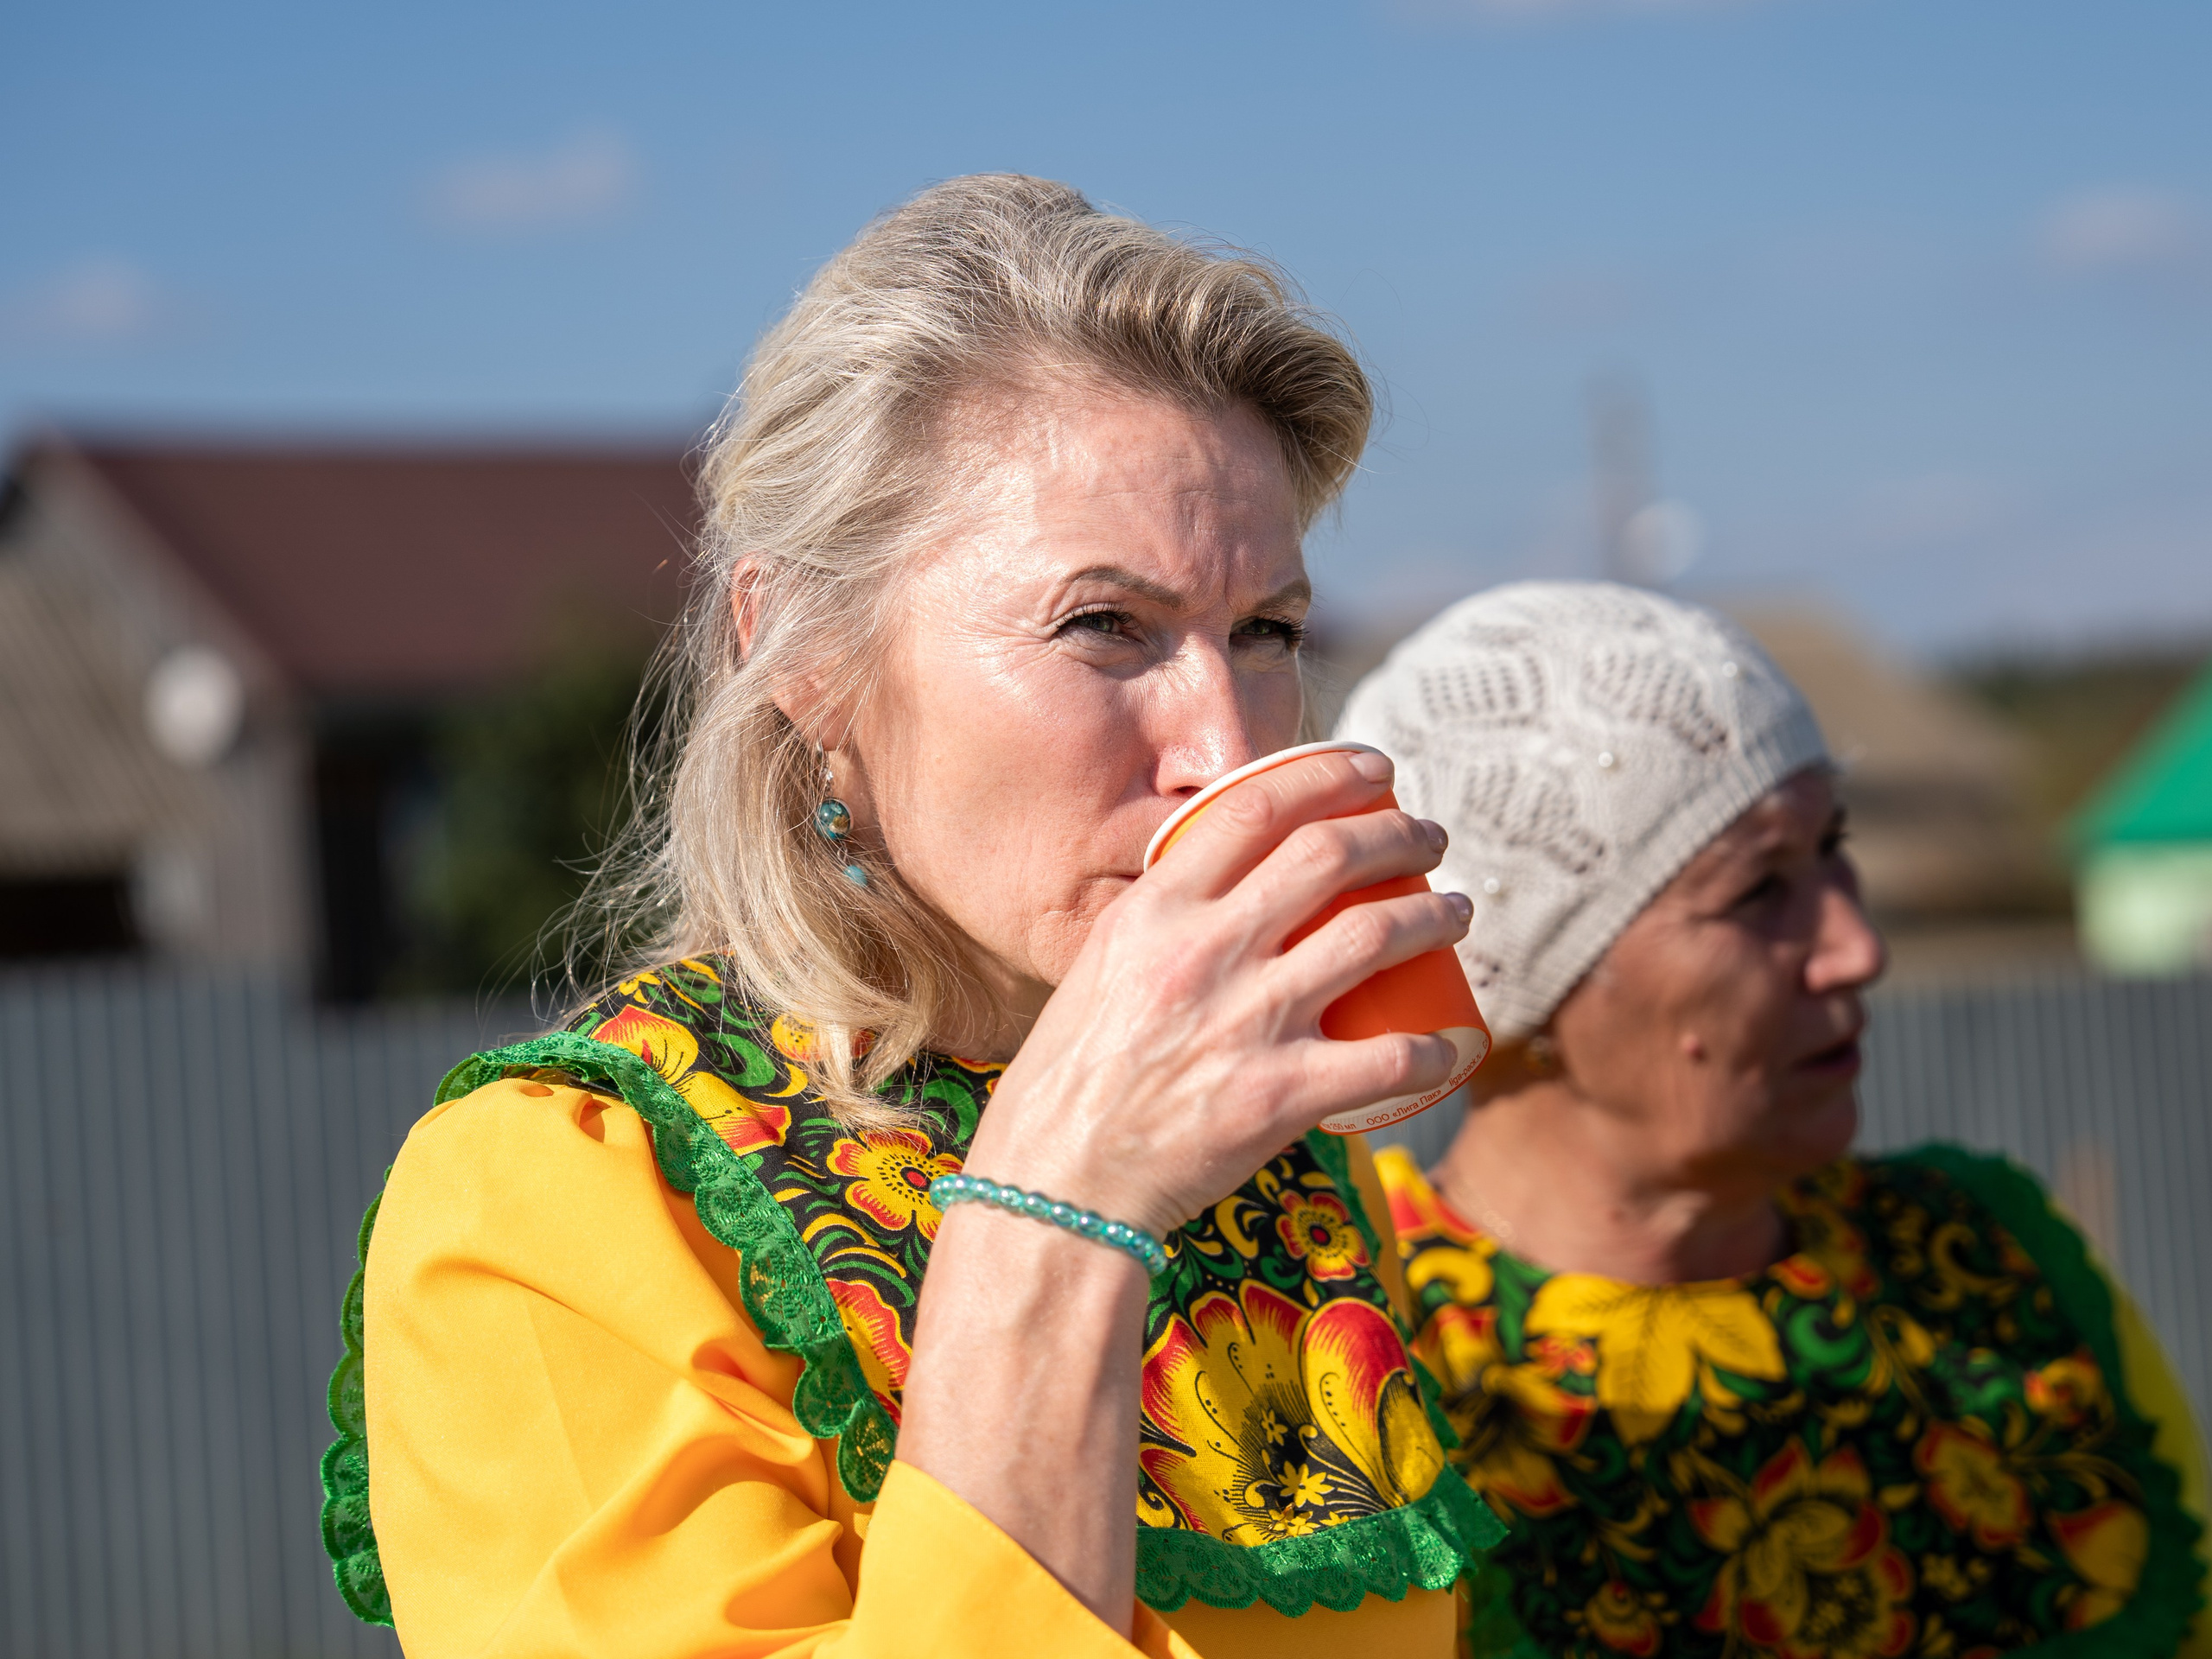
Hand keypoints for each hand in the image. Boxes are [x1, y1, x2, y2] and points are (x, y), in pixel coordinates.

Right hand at [962, 748, 1470, 1238]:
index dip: (1327, 774)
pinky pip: (1389, 1057)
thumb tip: (1229, 892)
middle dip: (1397, 833)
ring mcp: (1247, 1020)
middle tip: (1428, 836)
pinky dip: (1437, 1046)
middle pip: (1329, 854)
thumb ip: (1163, 925)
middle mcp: (1204, 951)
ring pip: (1374, 935)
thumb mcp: (1102, 968)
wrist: (1058, 1183)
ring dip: (1434, 914)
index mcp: (1155, 910)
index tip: (1370, 771)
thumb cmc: (1073, 1080)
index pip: (1255, 807)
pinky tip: (1456, 1040)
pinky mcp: (1280, 1093)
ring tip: (1458, 910)